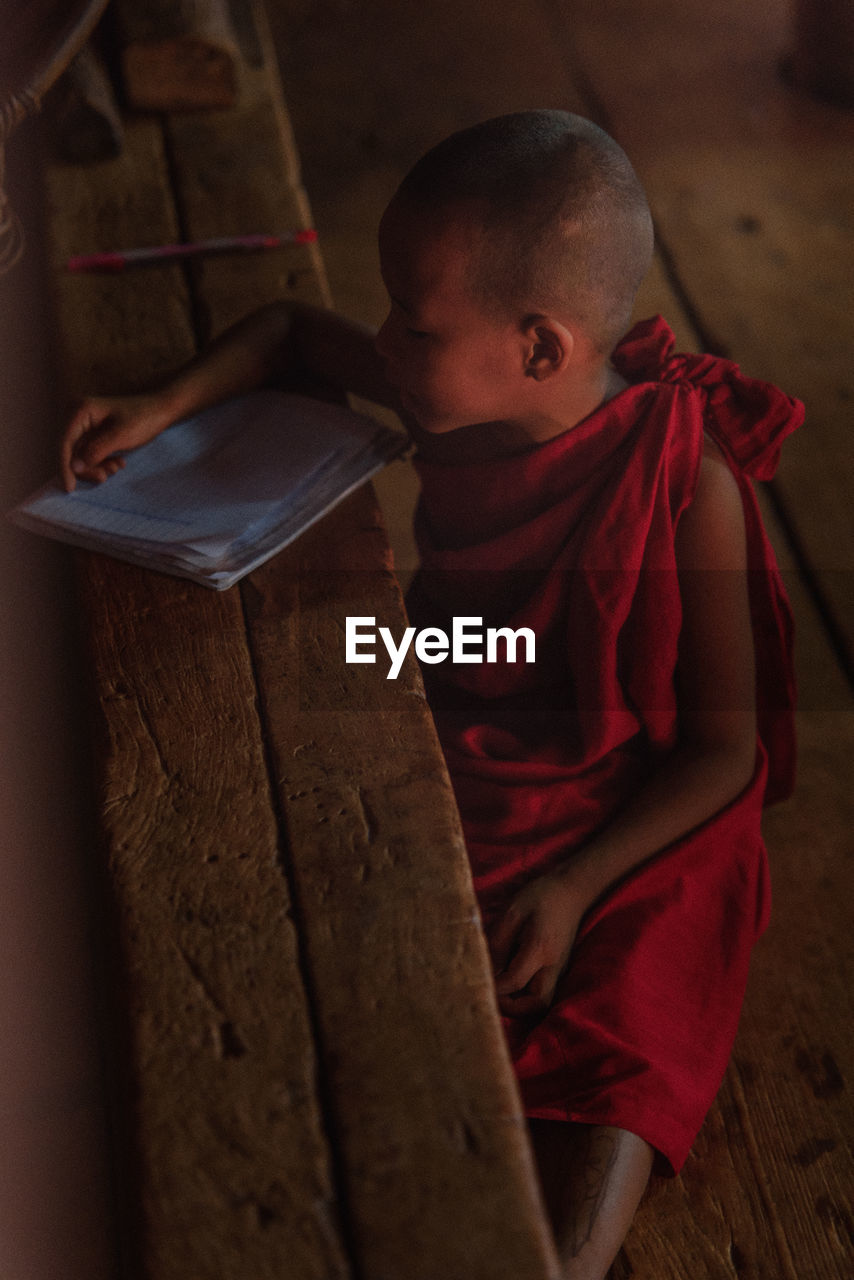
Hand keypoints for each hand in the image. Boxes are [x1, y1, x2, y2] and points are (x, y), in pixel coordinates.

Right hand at [60, 393, 172, 490]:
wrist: (160, 411)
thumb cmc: (143, 419)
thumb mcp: (121, 436)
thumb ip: (96, 451)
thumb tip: (73, 467)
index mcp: (80, 410)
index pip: (64, 442)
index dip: (64, 466)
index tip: (70, 488)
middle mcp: (77, 416)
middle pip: (69, 451)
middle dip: (86, 468)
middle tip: (104, 478)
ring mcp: (84, 425)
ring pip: (79, 456)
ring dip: (95, 467)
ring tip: (116, 468)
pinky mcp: (92, 434)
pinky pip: (89, 454)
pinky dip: (101, 463)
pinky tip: (118, 463)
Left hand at [488, 868, 590, 1016]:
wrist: (571, 891)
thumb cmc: (539, 897)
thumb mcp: (512, 913)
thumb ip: (498, 943)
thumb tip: (487, 970)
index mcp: (540, 949)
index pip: (515, 981)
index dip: (495, 988)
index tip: (477, 983)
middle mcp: (553, 965)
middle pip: (538, 1004)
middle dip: (513, 1008)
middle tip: (492, 995)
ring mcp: (559, 969)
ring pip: (542, 1002)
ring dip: (520, 1005)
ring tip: (499, 991)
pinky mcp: (558, 969)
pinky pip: (542, 992)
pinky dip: (526, 996)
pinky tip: (510, 984)